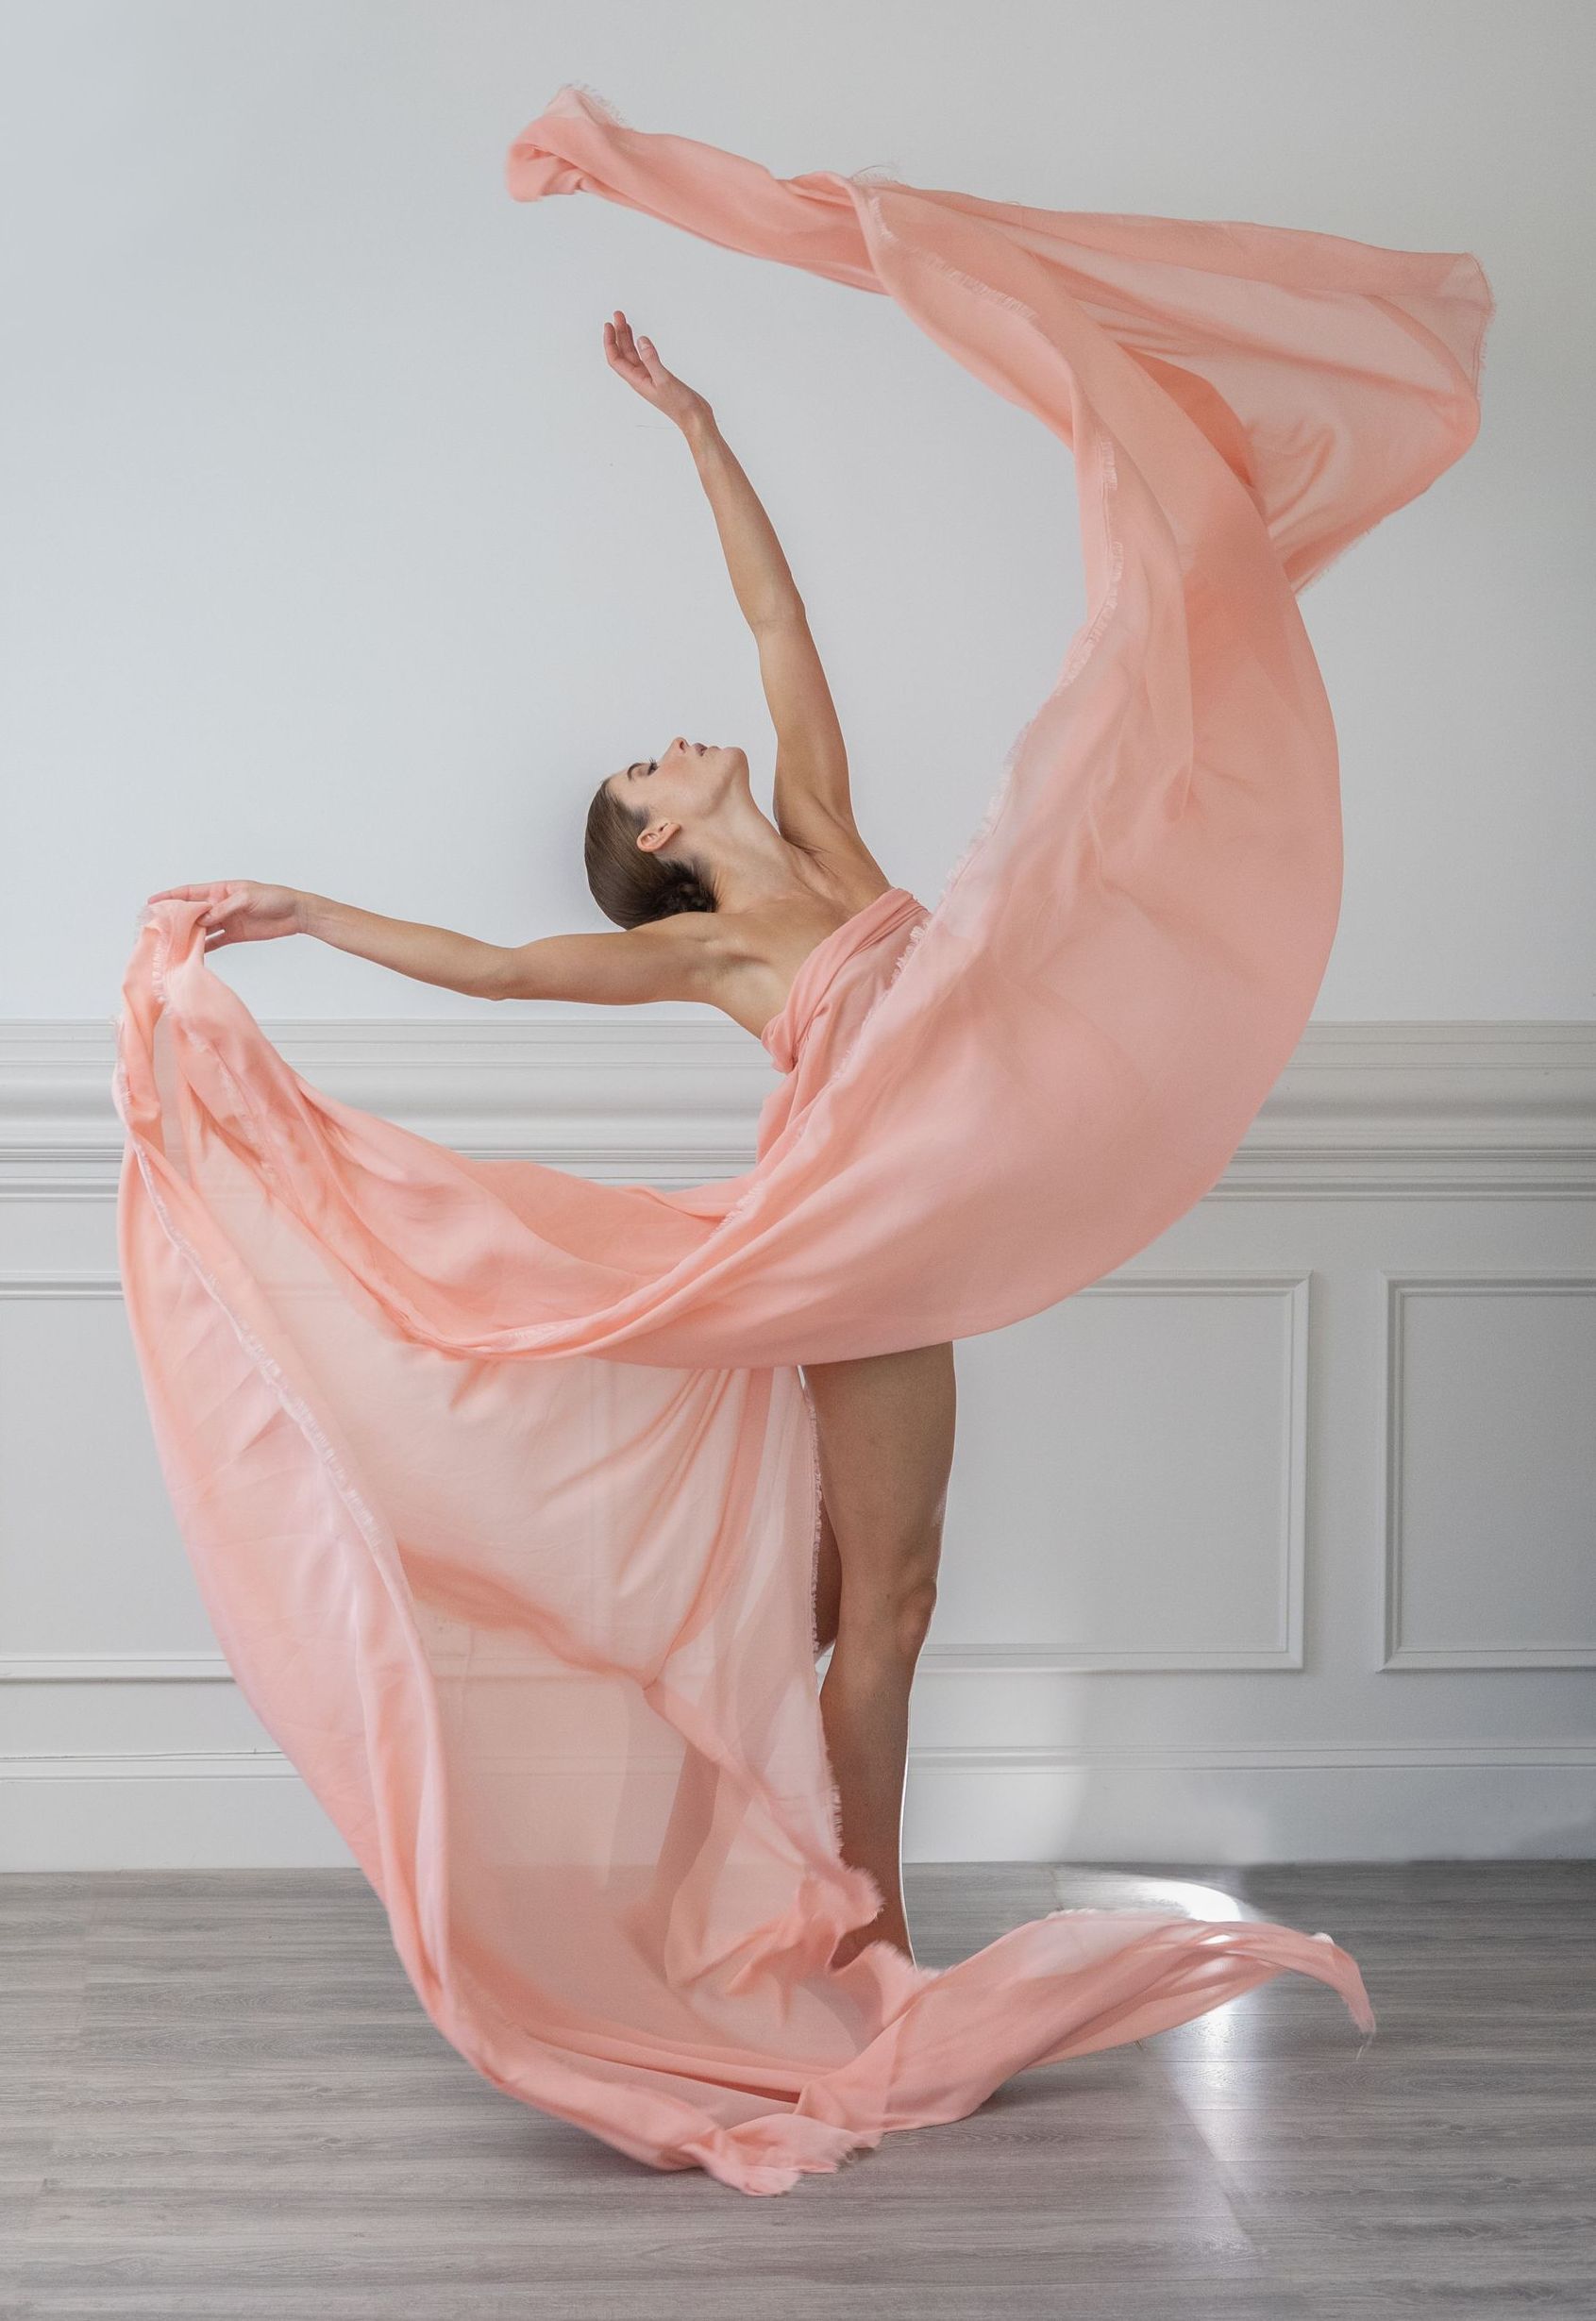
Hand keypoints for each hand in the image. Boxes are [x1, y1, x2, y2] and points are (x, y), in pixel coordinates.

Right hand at [143, 881, 302, 947]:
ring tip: (171, 942)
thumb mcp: (247, 898)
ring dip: (187, 934)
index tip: (153, 902)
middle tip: (157, 926)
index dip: (171, 896)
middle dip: (175, 918)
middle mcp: (220, 905)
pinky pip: (215, 941)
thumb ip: (224, 909)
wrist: (295, 913)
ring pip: (201, 928)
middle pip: (192, 912)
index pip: (190, 892)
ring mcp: (227, 920)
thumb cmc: (274, 898)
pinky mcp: (235, 934)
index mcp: (221, 890)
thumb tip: (203, 918)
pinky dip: (204, 947)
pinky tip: (192, 952)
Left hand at [602, 310, 709, 430]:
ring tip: (624, 322)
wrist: (694, 418)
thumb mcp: (665, 380)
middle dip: (618, 334)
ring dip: (627, 338)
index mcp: (637, 381)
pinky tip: (641, 339)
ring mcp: (649, 378)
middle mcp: (640, 379)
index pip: (616, 359)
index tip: (609, 324)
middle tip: (617, 315)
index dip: (610, 342)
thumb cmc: (680, 405)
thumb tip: (641, 340)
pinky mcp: (658, 377)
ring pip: (633, 355)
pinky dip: (639, 346)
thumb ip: (652, 359)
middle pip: (623, 354)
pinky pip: (643, 358)